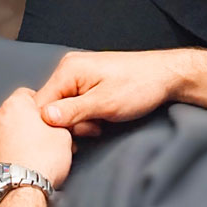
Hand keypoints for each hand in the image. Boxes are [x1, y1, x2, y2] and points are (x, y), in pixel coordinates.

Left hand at [0, 88, 73, 188]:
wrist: (19, 192)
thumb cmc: (41, 163)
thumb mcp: (64, 137)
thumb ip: (57, 124)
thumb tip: (56, 126)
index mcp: (15, 106)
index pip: (26, 95)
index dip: (37, 106)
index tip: (43, 118)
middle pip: (8, 116)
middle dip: (19, 126)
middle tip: (34, 143)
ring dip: (4, 142)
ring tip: (20, 160)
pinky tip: (6, 170)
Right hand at [34, 50, 188, 137]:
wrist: (165, 76)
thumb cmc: (139, 86)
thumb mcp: (106, 103)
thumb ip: (73, 111)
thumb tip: (45, 118)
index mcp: (68, 70)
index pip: (40, 104)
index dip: (52, 126)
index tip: (71, 137)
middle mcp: (68, 69)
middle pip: (51, 107)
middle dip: (70, 125)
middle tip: (94, 127)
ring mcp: (78, 75)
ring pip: (64, 109)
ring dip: (80, 122)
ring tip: (100, 122)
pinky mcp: (87, 82)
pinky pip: (75, 104)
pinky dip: (86, 116)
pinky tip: (101, 118)